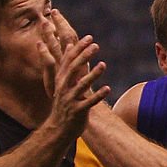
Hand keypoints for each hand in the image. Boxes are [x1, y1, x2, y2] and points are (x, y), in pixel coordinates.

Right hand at [37, 10, 109, 138]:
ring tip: (103, 64)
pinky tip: (108, 88)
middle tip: (95, 45)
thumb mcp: (60, 83)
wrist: (59, 129)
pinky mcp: (78, 111)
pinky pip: (89, 102)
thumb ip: (63, 64)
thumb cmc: (63, 103)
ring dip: (92, 74)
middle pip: (73, 69)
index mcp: (61, 80)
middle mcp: (64, 88)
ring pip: (81, 85)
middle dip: (84, 56)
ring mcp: (71, 100)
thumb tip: (64, 44)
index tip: (89, 37)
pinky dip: (97, 95)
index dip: (78, 48)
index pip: (68, 60)